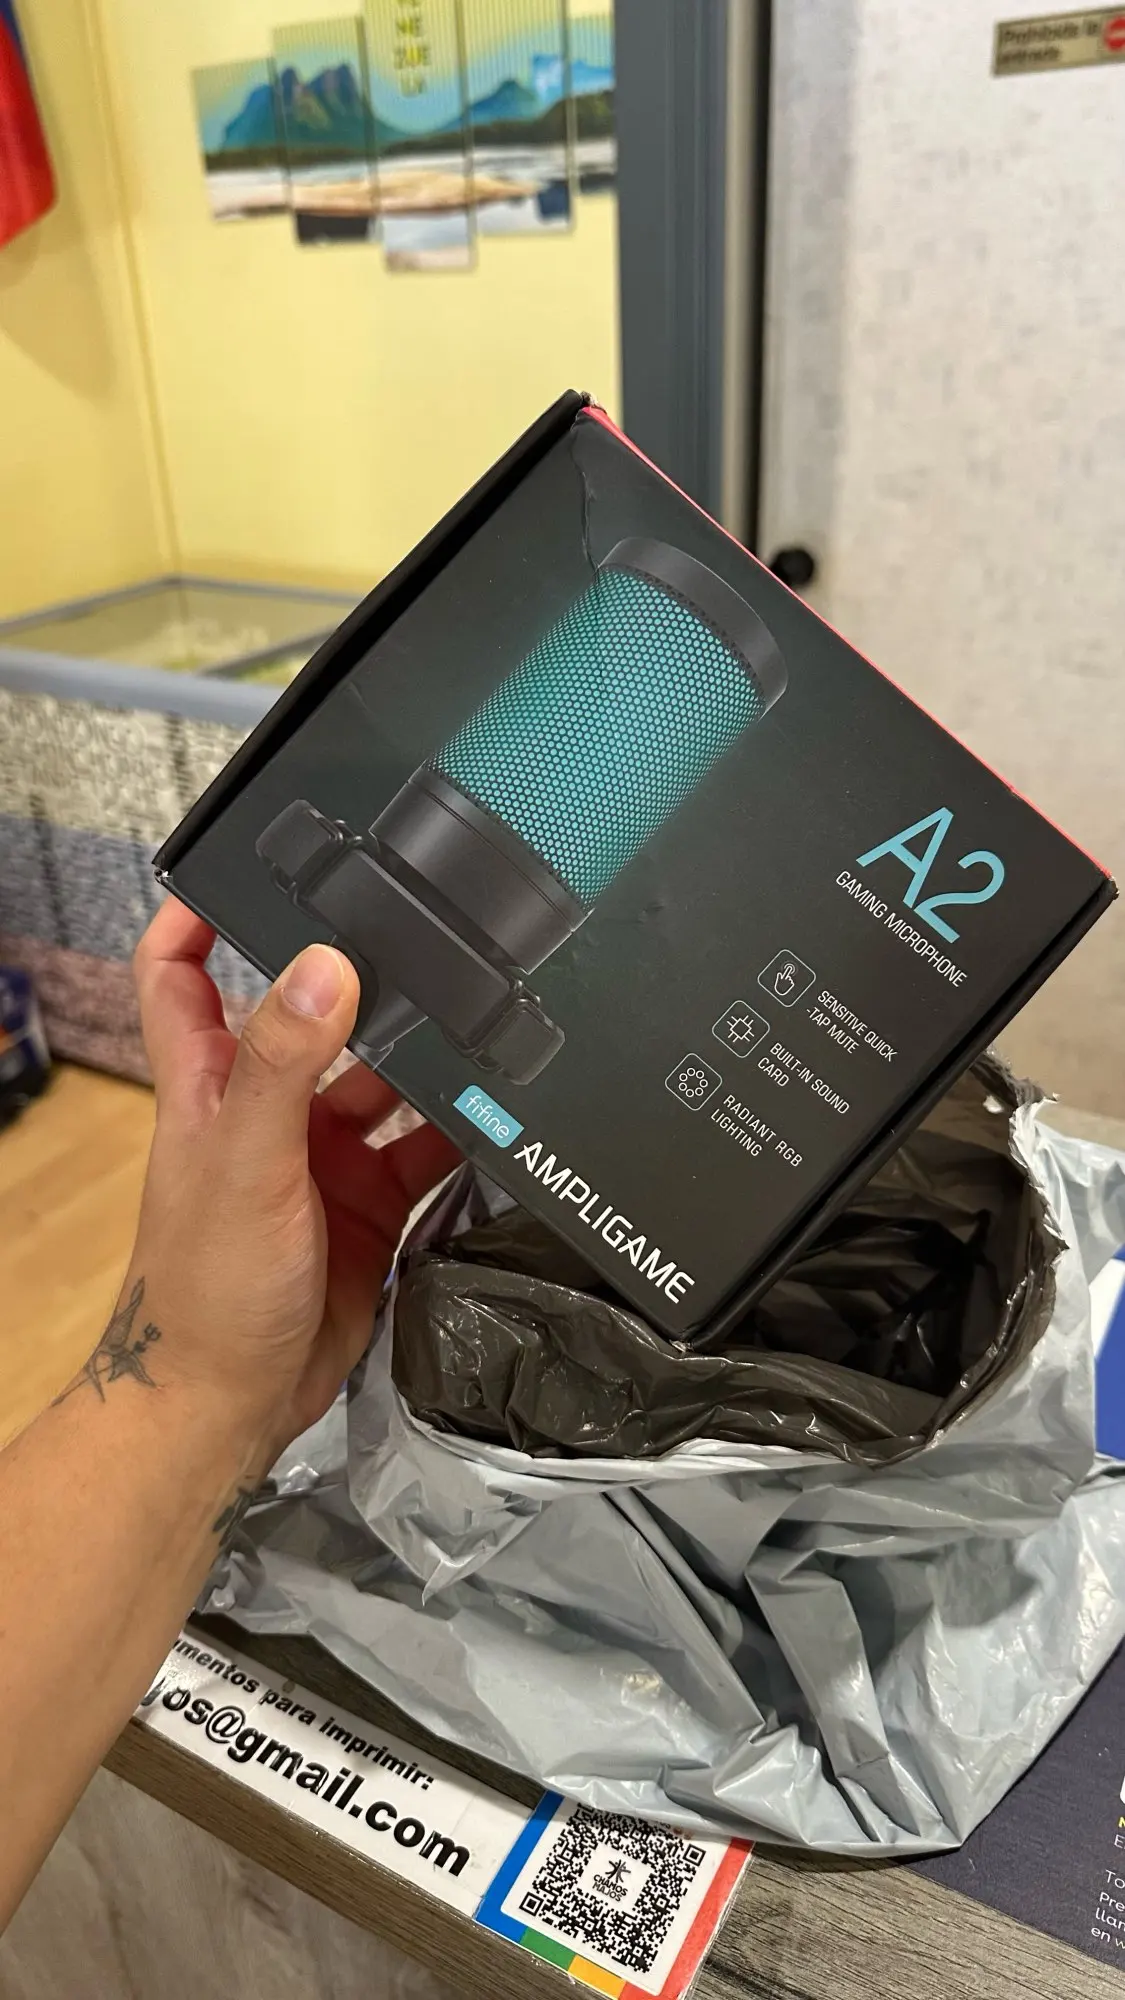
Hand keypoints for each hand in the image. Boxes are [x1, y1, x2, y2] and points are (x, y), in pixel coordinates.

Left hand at [117, 898, 459, 1476]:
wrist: (230, 1403)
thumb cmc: (202, 1290)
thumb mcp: (244, 1162)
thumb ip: (282, 1065)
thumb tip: (322, 971)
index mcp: (209, 1084)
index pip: (181, 971)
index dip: (199, 914)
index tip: (241, 865)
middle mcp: (266, 1111)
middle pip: (314, 1019)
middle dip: (364, 987)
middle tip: (423, 944)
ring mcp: (320, 1158)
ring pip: (384, 1082)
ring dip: (425, 1063)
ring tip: (477, 1027)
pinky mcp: (368, 1204)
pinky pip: (425, 1150)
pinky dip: (461, 1133)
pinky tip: (495, 1114)